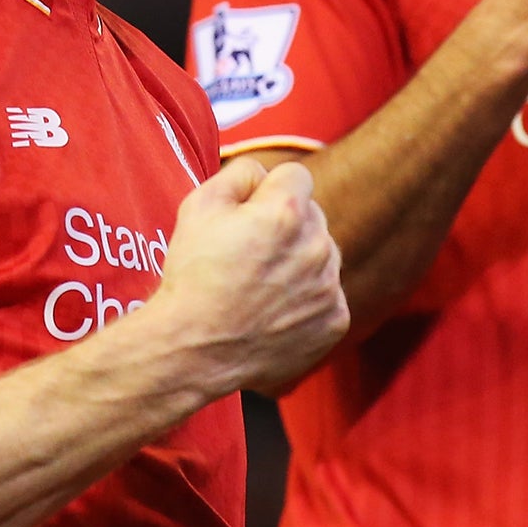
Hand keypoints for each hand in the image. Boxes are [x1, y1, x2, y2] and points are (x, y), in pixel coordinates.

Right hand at [156, 158, 349, 392]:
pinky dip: (306, 301)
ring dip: (299, 262)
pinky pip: (327, 295)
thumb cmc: (193, 277)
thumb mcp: (198, 206)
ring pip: (322, 255)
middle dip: (286, 225)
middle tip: (249, 254)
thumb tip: (262, 174)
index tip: (250, 214)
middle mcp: (317, 246)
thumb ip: (240, 173)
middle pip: (312, 215)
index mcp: (287, 211)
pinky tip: (273, 312)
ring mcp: (329, 286)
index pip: (296, 174)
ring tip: (259, 286)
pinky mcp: (335, 320)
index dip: (268, 190)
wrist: (194, 352)